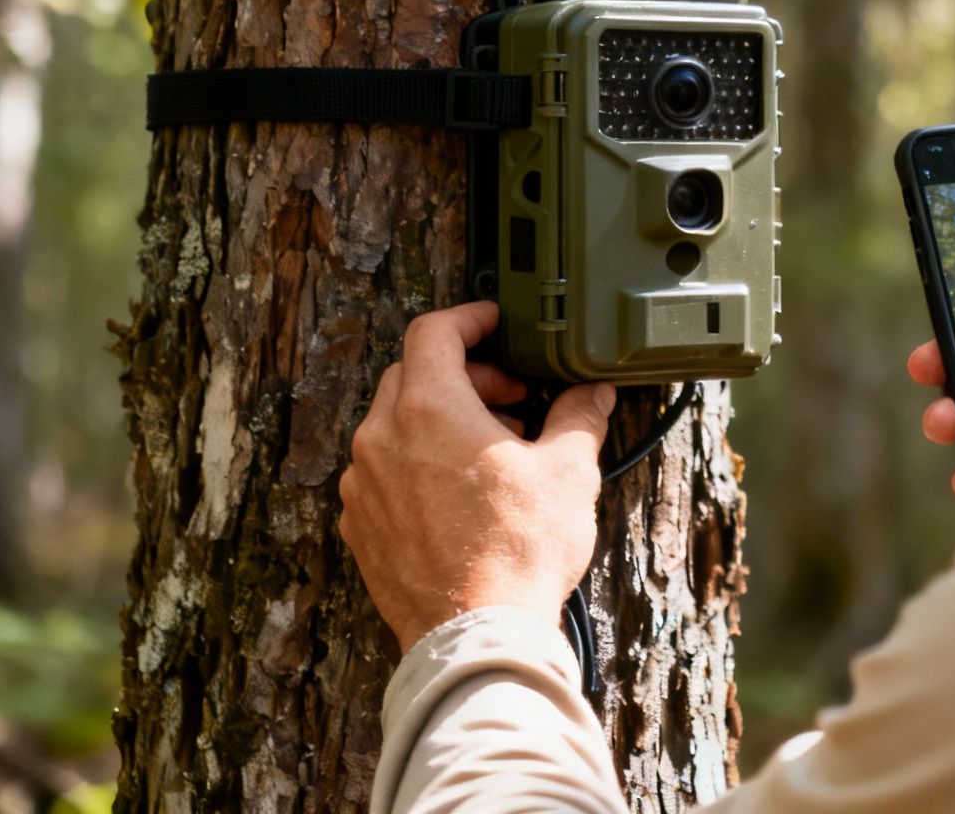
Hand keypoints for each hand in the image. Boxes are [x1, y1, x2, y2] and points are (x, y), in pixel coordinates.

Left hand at [339, 301, 615, 650]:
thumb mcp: (569, 472)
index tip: (496, 325)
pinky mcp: (360, 527)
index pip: (434, 332)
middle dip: (466, 375)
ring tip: (493, 449)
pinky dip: (418, 464)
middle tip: (513, 397)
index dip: (470, 319)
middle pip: (413, 375)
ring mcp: (362, 486)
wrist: (475, 635)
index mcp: (428, 409)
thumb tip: (594, 391)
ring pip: (395, 425)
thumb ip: (579, 416)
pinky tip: (462, 493)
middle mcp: (381, 439)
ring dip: (441, 421)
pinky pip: (383, 473)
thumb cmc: (519, 552)